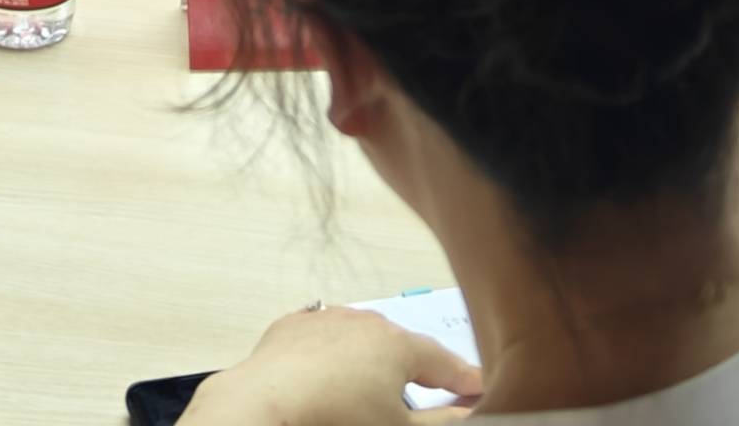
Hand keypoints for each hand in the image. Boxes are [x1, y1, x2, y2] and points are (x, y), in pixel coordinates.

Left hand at [181, 304, 484, 425]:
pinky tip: (329, 379)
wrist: (262, 411)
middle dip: (417, 368)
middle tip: (430, 387)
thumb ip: (442, 421)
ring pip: (360, 340)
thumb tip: (466, 413)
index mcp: (397, 344)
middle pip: (402, 346)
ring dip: (371, 362)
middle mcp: (362, 323)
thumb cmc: (332, 421)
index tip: (476, 387)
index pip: (444, 362)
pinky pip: (321, 342)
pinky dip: (331, 359)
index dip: (464, 379)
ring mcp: (322, 322)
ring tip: (372, 390)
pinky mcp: (288, 331)